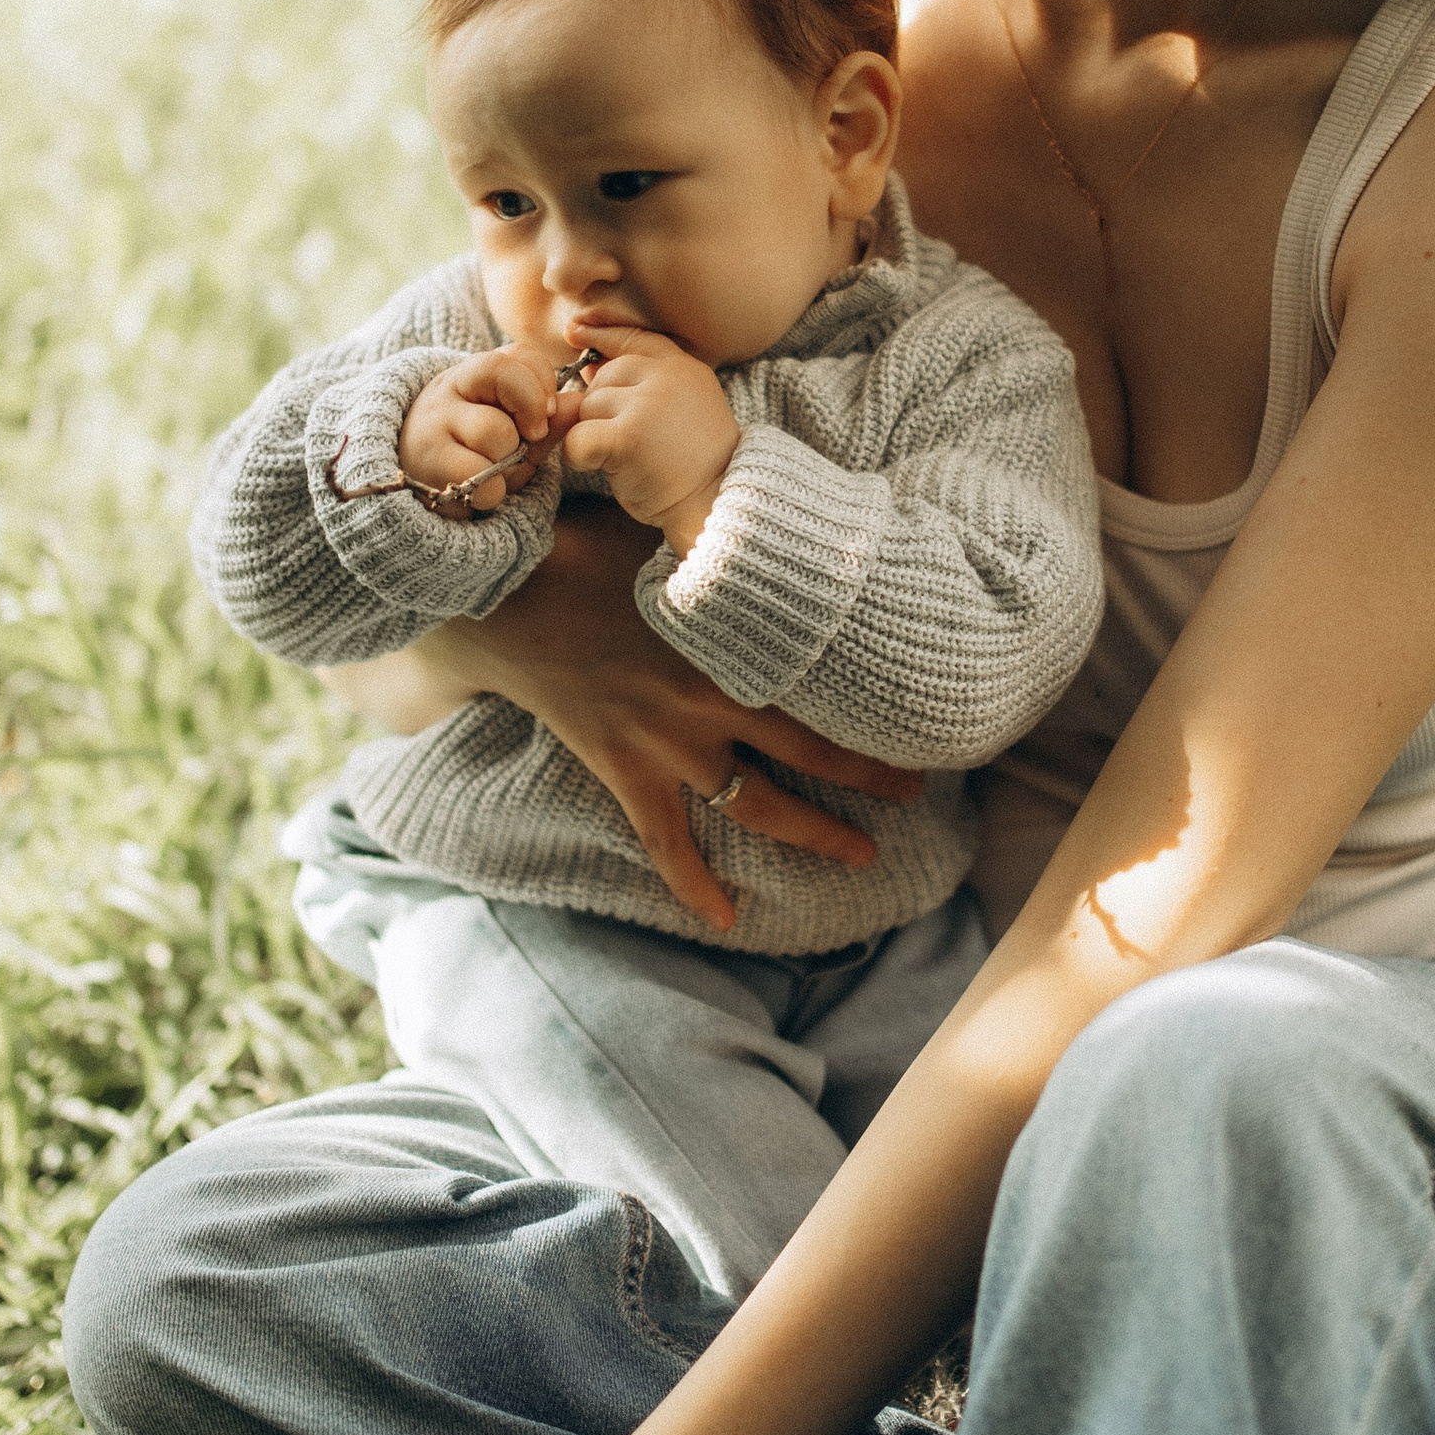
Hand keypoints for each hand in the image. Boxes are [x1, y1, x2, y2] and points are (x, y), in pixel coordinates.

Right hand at [396, 339, 573, 510]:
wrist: (419, 488)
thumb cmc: (477, 455)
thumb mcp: (516, 434)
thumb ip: (548, 420)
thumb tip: (580, 404)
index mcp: (476, 373)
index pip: (519, 354)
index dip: (543, 382)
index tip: (547, 413)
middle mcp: (450, 387)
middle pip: (506, 379)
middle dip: (528, 416)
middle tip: (523, 443)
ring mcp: (434, 420)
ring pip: (496, 432)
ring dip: (507, 462)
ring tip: (492, 471)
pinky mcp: (427, 458)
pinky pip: (481, 475)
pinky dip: (493, 493)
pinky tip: (479, 492)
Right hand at [398, 501, 922, 927]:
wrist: (509, 600)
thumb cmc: (589, 548)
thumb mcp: (674, 529)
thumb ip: (731, 538)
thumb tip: (790, 515)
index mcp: (732, 642)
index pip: (827, 682)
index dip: (878, 703)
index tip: (925, 714)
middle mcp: (712, 703)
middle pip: (812, 752)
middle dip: (872, 776)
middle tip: (916, 792)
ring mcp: (670, 746)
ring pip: (758, 807)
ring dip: (815, 833)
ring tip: (863, 855)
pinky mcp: (626, 773)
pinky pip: (667, 844)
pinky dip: (696, 886)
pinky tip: (729, 920)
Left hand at [559, 327, 739, 547]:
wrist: (715, 503)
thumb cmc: (694, 466)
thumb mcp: (679, 411)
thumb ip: (642, 385)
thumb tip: (588, 367)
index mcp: (684, 368)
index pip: (635, 338)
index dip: (602, 332)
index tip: (575, 330)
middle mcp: (668, 378)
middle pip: (604, 377)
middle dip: (602, 408)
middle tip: (628, 442)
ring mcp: (648, 404)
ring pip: (588, 406)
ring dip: (593, 433)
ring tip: (625, 458)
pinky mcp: (628, 437)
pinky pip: (578, 437)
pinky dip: (579, 456)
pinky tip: (599, 467)